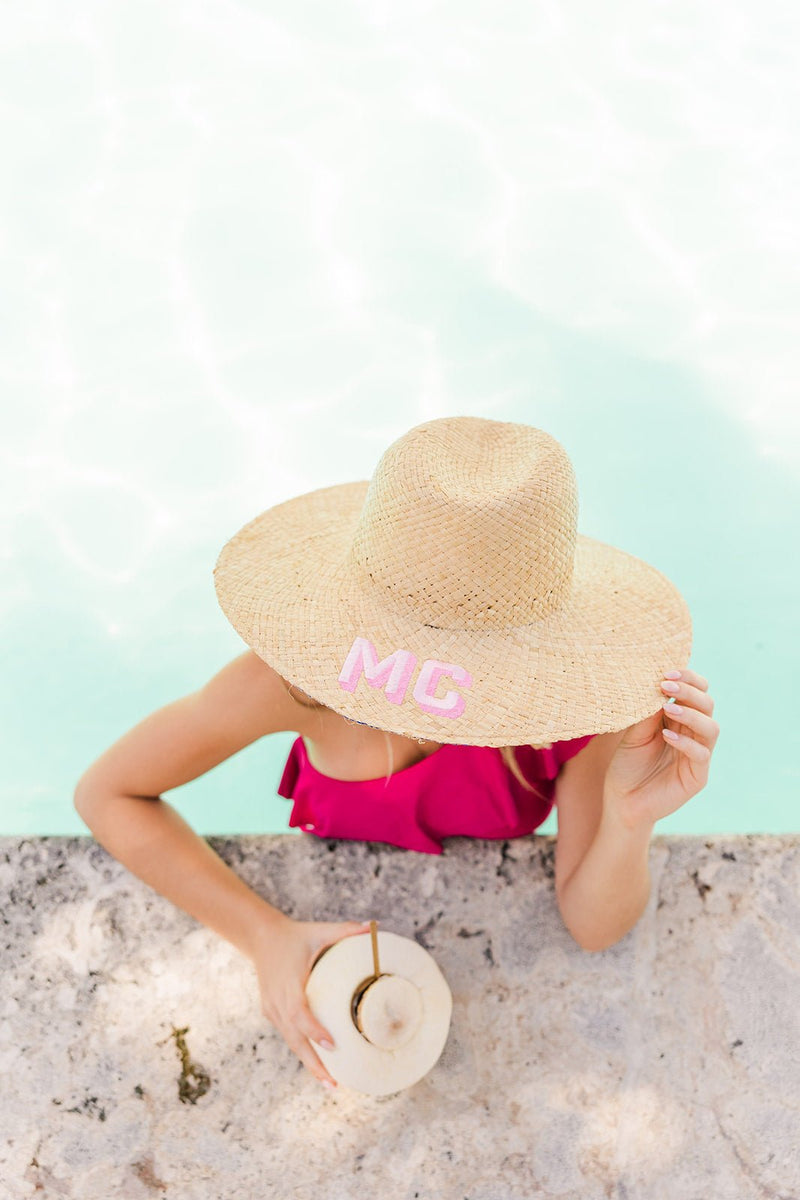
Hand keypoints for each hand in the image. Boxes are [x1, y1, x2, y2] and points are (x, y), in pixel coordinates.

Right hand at [250, 912, 372, 1090]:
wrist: (260, 937)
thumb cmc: (294, 935)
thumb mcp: (319, 930)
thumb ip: (345, 930)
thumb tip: (374, 927)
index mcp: (289, 983)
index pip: (299, 1013)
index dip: (314, 1030)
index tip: (332, 1045)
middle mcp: (277, 1001)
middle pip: (294, 1038)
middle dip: (313, 1063)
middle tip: (333, 1083)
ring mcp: (272, 1009)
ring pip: (291, 1041)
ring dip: (308, 1063)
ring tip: (330, 1082)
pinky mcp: (271, 1011)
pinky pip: (288, 1034)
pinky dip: (302, 1050)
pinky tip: (318, 1064)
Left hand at [603, 666, 719, 828]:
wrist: (622, 801)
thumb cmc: (627, 764)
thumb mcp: (633, 733)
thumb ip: (647, 712)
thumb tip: (656, 682)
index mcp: (679, 718)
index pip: (696, 692)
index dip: (687, 679)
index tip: (666, 672)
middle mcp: (693, 733)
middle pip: (707, 704)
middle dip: (689, 691)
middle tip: (666, 684)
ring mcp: (698, 754)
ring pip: (711, 727)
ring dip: (690, 713)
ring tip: (667, 708)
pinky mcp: (697, 776)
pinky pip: (702, 754)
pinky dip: (686, 742)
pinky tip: (667, 735)